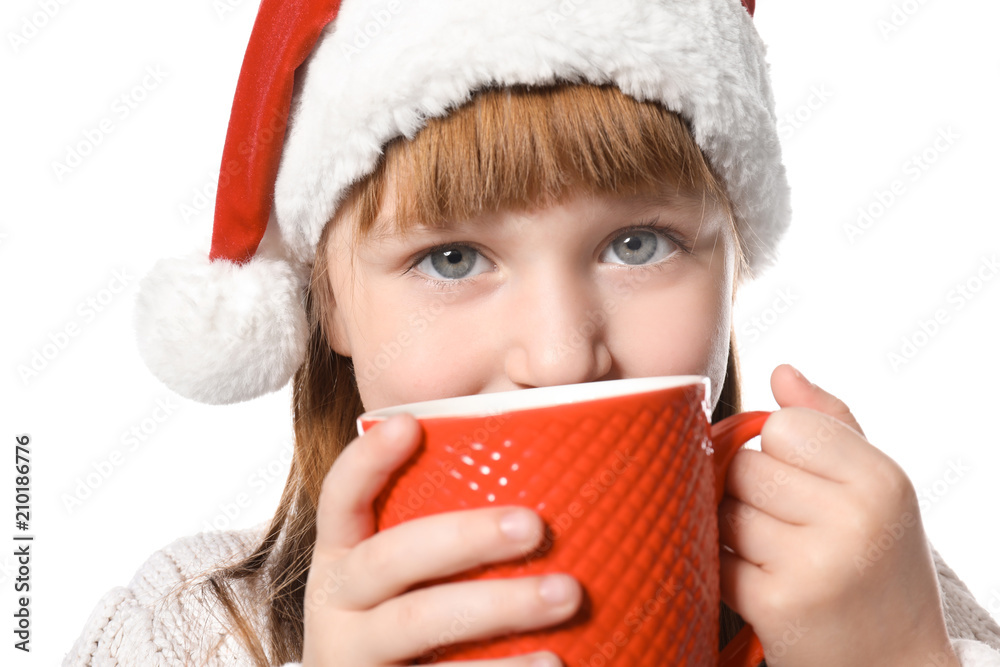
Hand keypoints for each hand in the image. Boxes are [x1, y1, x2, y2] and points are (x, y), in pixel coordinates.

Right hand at [301, 413, 580, 665]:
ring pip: (420, 622)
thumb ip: (442, 533)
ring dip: (499, 605)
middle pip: (390, 560)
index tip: (410, 424)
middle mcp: (337, 605)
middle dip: (464, 537)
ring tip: (566, 594)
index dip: (368, 460)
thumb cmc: (409, 627)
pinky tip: (552, 661)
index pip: (340, 498)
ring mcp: (355, 656)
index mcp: (340, 558)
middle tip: (534, 525)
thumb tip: (538, 478)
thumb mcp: (402, 580)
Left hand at [718, 365, 958, 666]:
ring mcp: (813, 564)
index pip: (783, 425)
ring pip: (724, 508)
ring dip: (734, 529)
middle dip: (751, 491)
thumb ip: (829, 423)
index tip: (800, 481)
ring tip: (774, 555)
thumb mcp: (874, 489)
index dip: (778, 450)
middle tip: (783, 524)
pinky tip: (759, 583)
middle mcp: (854, 519)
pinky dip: (723, 567)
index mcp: (882, 480)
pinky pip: (714, 555)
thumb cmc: (877, 563)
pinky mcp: (774, 605)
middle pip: (745, 464)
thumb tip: (780, 370)